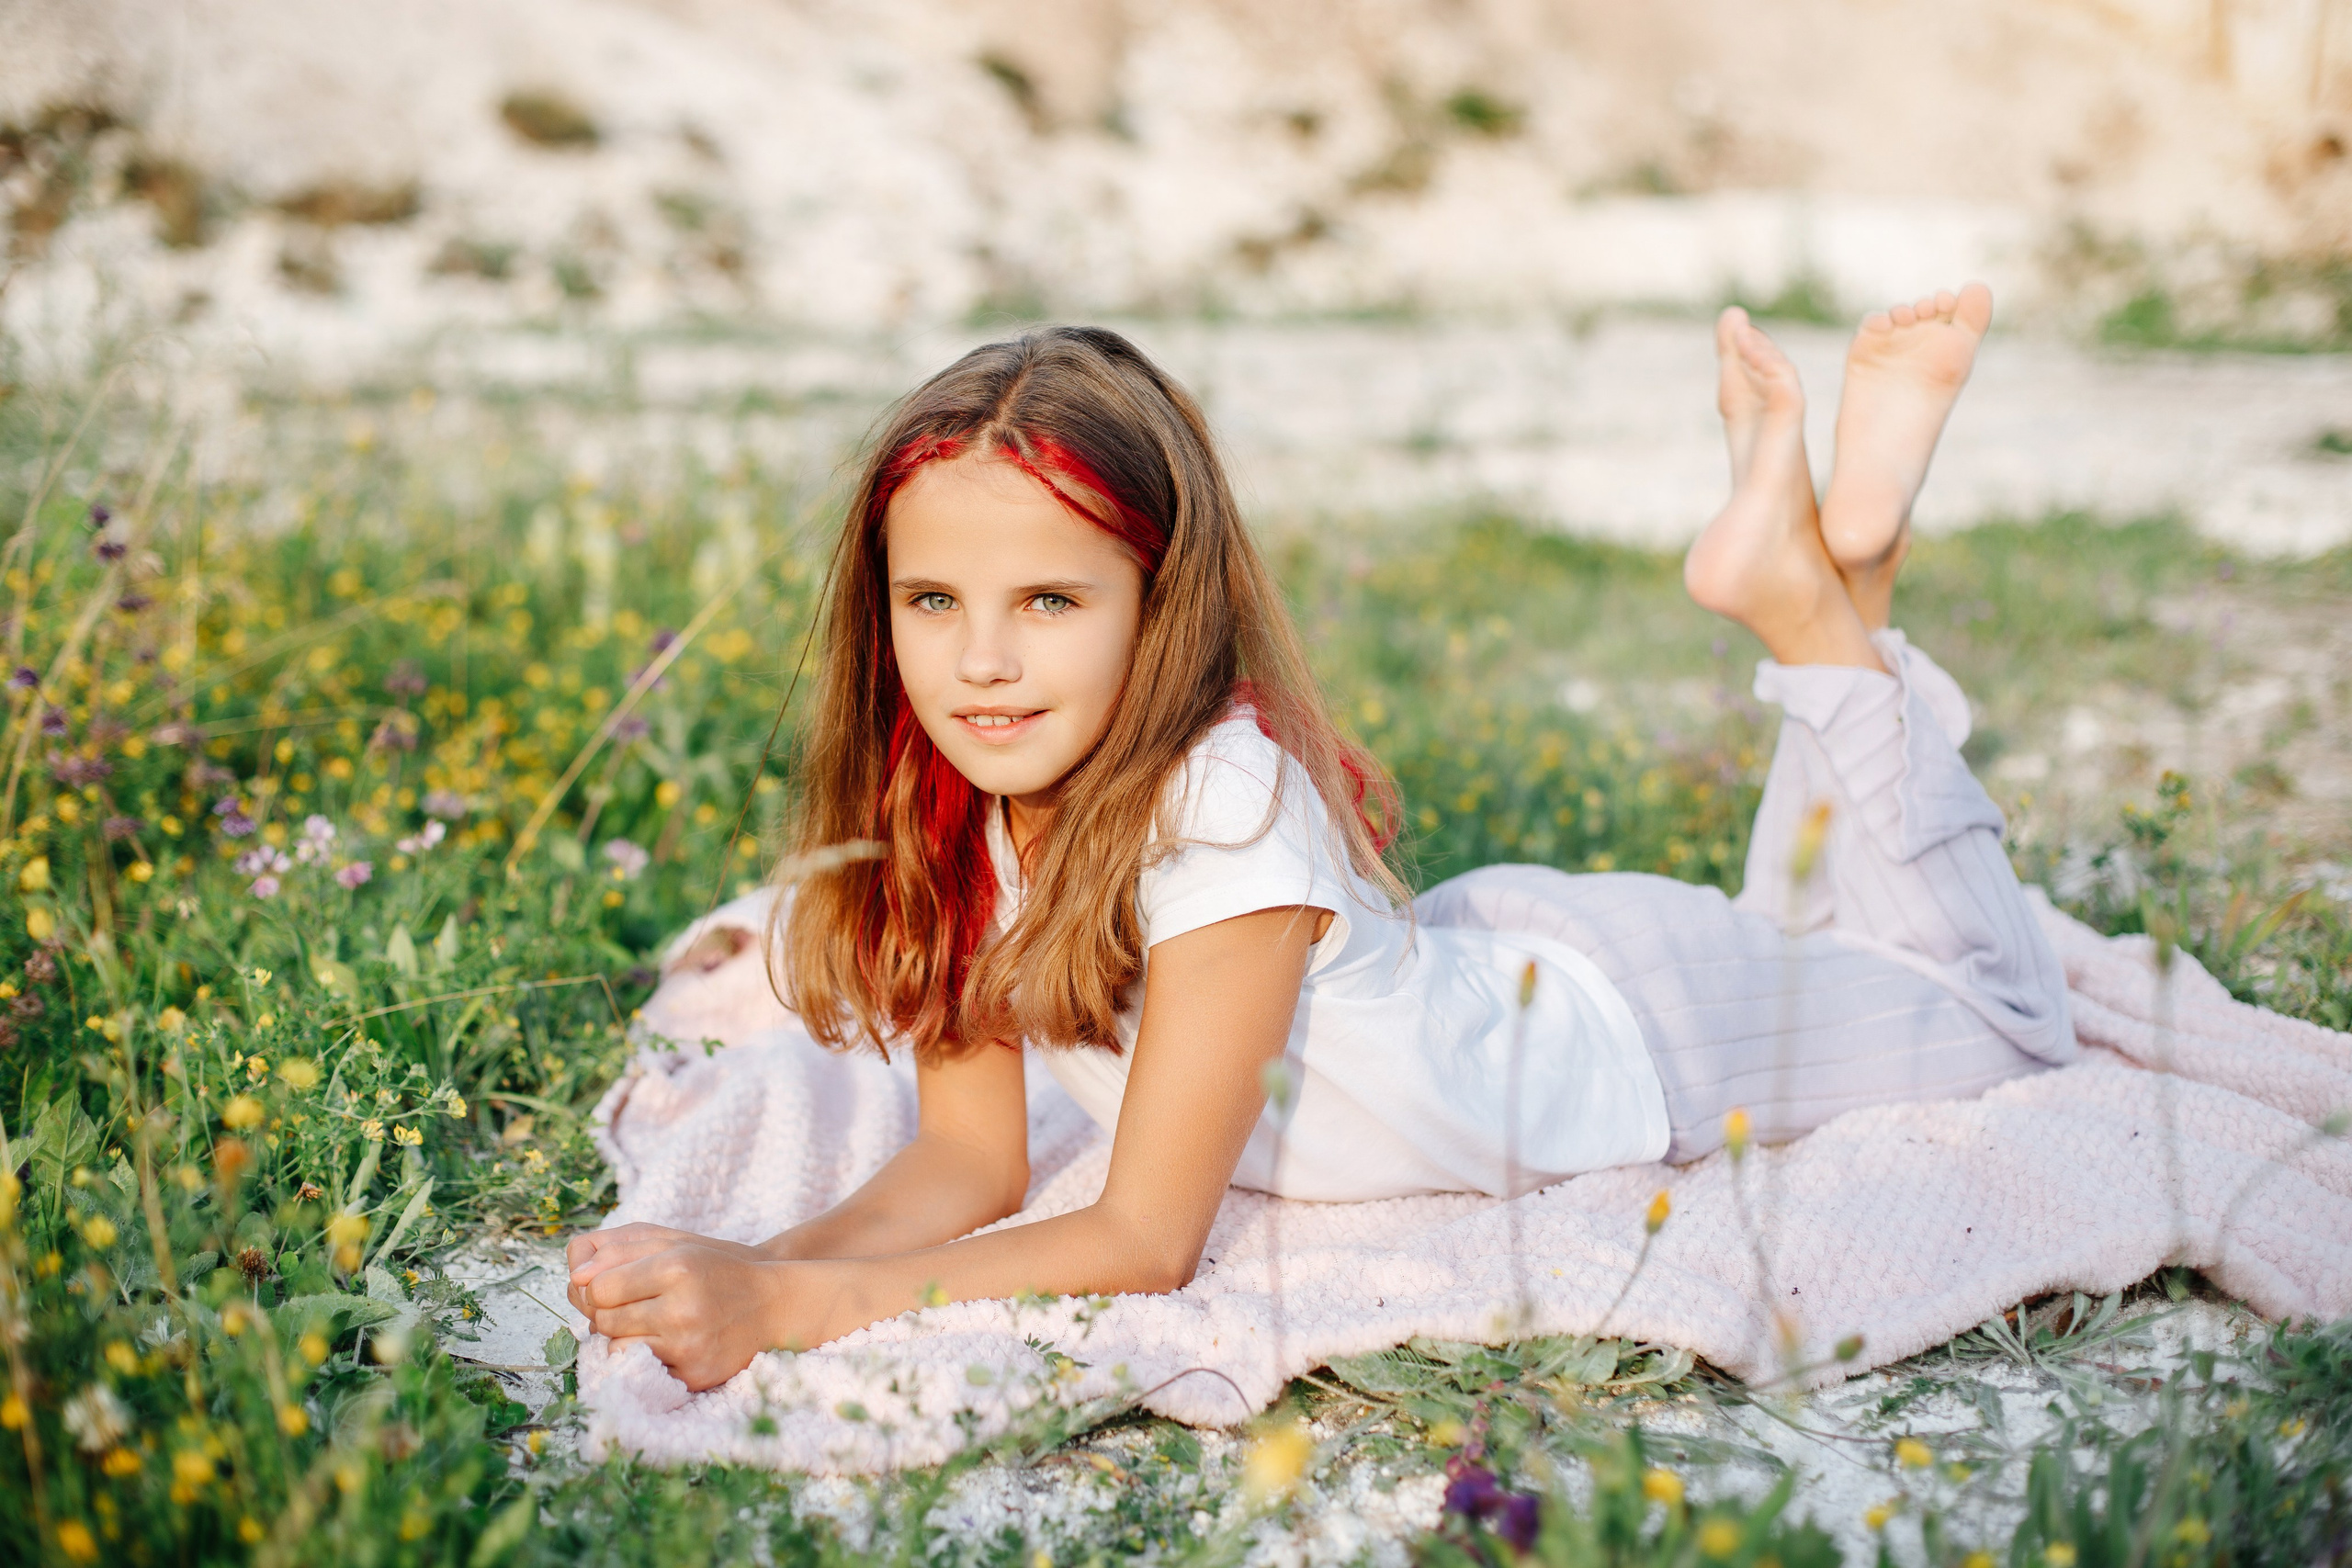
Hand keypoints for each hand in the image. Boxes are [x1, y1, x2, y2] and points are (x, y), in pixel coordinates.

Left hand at [572, 1242, 818, 1391]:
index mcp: (676, 1267)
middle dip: (611, 1313)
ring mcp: (689, 1346)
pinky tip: (665, 1343)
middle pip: (604, 1320)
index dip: (601, 1287)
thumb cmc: (716, 1269)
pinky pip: (641, 1371)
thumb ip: (620, 1251)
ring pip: (616, 1349)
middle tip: (636, 1305)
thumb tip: (575, 1276)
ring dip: (623, 1337)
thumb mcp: (675, 1244)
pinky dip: (645, 1357)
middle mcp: (682, 1308)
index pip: (600, 1287)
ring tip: (649, 1324)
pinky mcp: (694, 1375)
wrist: (773, 1305)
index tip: (618, 1286)